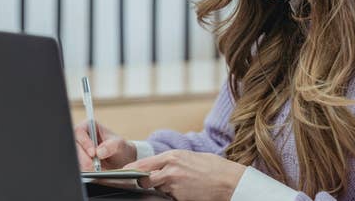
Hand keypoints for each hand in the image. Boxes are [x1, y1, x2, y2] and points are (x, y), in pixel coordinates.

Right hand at [74, 120, 136, 170]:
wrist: (121, 161)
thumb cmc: (120, 148)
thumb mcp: (120, 145)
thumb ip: (111, 146)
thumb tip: (99, 152)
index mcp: (89, 126)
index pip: (79, 131)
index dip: (84, 142)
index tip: (93, 153)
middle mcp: (81, 137)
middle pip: (74, 146)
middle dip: (83, 157)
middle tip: (93, 166)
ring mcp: (78, 149)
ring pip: (74, 157)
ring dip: (84, 165)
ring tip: (96, 170)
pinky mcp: (78, 160)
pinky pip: (76, 166)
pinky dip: (84, 170)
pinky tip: (93, 172)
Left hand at [123, 150, 246, 200]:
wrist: (229, 181)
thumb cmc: (214, 167)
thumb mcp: (191, 156)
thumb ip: (173, 160)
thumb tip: (161, 164)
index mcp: (172, 156)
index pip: (143, 164)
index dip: (131, 170)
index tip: (124, 173)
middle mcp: (170, 169)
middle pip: (144, 179)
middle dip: (143, 183)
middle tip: (148, 183)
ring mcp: (174, 185)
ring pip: (157, 189)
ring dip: (161, 189)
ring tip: (177, 185)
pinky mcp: (180, 198)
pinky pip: (170, 197)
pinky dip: (174, 196)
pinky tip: (186, 191)